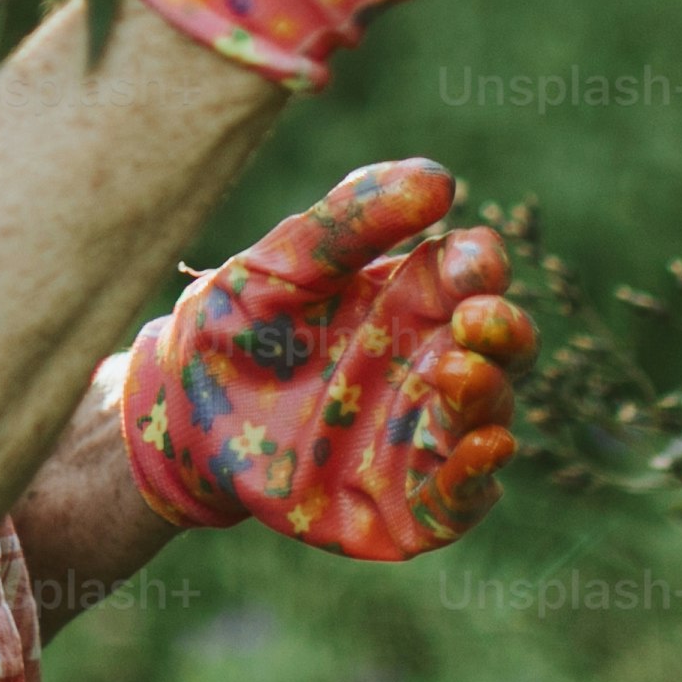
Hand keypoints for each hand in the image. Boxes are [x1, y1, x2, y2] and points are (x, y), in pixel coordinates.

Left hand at [107, 159, 531, 559]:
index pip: (470, 274)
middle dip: (503, 329)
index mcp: (409, 300)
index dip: (481, 265)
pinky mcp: (408, 504)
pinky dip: (479, 477)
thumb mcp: (282, 265)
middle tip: (479, 317)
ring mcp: (424, 435)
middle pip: (499, 345)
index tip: (472, 260)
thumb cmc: (236, 327)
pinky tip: (487, 447)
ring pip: (487, 415)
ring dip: (487, 394)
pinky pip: (460, 497)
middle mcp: (430, 365)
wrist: (178, 417)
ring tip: (457, 370)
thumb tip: (439, 177)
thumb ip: (350, 222)